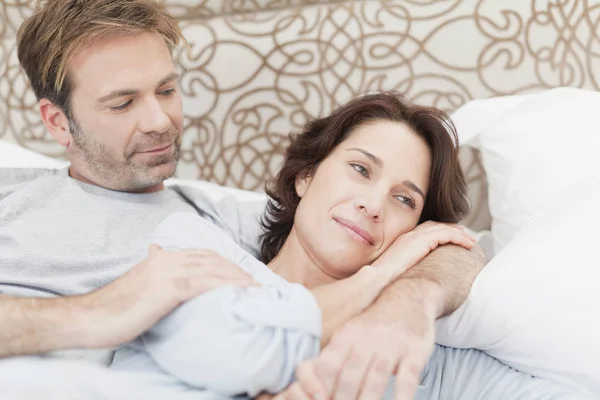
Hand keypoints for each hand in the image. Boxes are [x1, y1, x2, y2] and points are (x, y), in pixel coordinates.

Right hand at [79, 244, 255, 347]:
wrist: (88, 317)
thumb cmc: (113, 308)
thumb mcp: (138, 284)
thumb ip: (154, 274)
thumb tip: (160, 257)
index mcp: (162, 257)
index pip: (203, 255)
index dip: (226, 264)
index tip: (243, 275)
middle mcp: (167, 259)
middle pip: (213, 259)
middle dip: (238, 270)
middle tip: (258, 282)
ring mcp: (167, 271)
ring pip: (213, 269)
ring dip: (239, 278)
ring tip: (258, 289)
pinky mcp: (167, 288)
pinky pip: (205, 284)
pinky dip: (227, 286)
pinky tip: (241, 292)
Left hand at [291, 280, 436, 399]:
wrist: (408, 296)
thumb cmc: (375, 324)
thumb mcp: (349, 333)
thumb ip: (332, 357)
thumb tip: (310, 381)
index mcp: (346, 336)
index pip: (328, 365)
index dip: (321, 387)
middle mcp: (367, 339)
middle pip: (350, 376)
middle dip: (342, 399)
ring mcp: (392, 346)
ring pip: (376, 377)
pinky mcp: (415, 352)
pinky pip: (408, 378)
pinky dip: (402, 396)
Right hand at [374, 221, 474, 278]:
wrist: (380, 277)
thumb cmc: (387, 279)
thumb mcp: (399, 269)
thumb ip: (409, 265)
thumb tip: (419, 274)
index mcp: (404, 240)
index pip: (426, 229)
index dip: (441, 231)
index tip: (453, 236)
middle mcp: (410, 235)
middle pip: (437, 225)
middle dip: (453, 229)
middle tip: (466, 236)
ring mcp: (416, 236)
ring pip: (444, 228)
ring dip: (460, 233)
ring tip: (472, 240)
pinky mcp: (423, 240)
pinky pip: (447, 235)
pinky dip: (459, 238)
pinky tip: (469, 245)